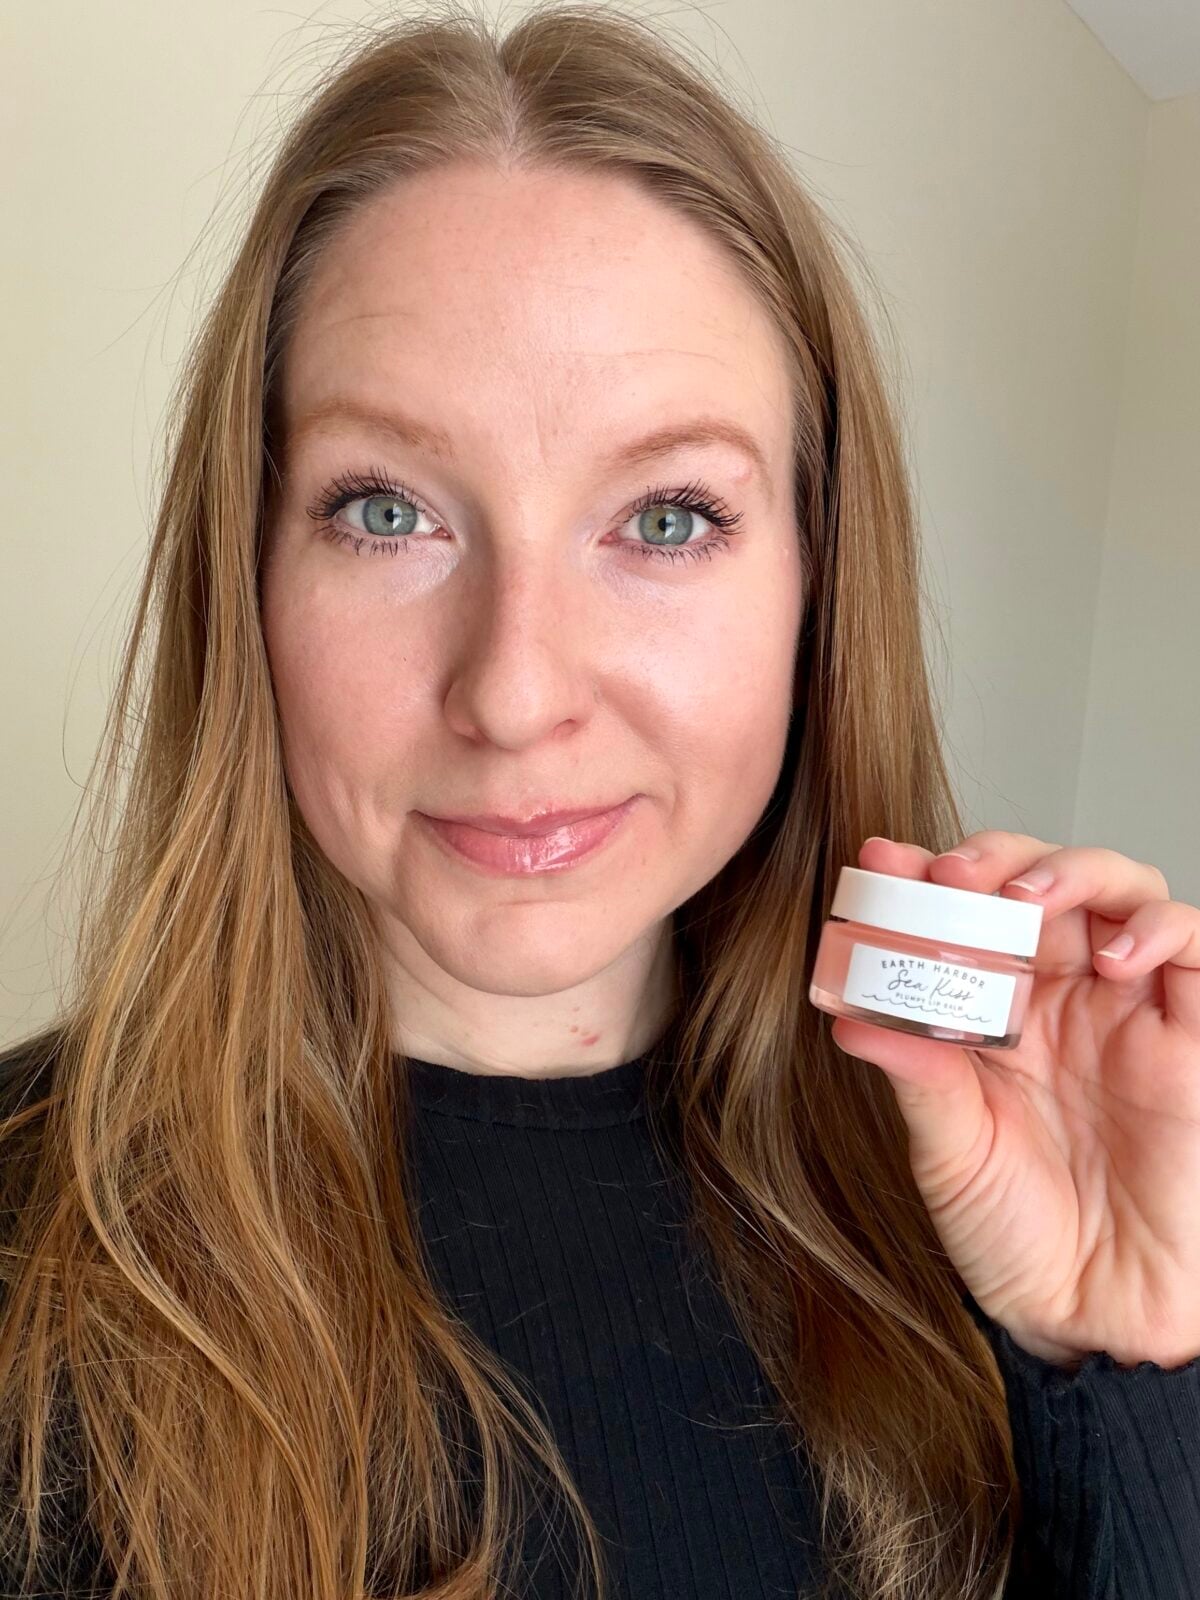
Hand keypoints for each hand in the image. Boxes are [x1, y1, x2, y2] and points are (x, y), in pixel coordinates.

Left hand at [831, 833, 1199, 1369]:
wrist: (1088, 1315)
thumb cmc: (1014, 1233)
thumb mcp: (949, 1149)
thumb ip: (915, 1073)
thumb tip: (851, 1011)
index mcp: (994, 1013)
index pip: (965, 916)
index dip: (926, 878)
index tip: (879, 864)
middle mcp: (1061, 998)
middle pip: (1041, 882)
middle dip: (996, 859)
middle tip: (951, 874)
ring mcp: (1128, 1012)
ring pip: (1120, 891)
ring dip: (1073, 873)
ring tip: (1023, 900)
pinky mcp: (1191, 1038)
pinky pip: (1193, 950)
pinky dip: (1156, 928)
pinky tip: (1111, 956)